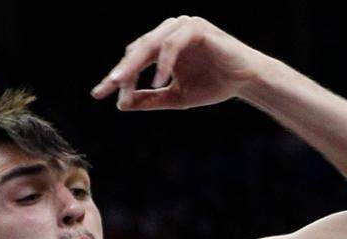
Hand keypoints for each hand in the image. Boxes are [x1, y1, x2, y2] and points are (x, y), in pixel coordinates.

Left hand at [91, 16, 270, 111]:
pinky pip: (171, 44)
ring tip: (123, 85)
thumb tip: (121, 105)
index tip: (100, 95)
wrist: (246, 81)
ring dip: (135, 66)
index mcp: (162, 45)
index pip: (133, 59)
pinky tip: (158, 82)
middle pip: (136, 50)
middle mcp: (169, 31)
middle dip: (121, 72)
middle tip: (108, 88)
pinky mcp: (196, 28)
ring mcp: (182, 26)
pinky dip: (163, 63)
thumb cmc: (214, 86)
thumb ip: (150, 99)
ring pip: (149, 45)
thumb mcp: (176, 97)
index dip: (116, 78)